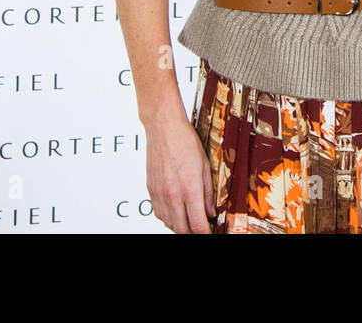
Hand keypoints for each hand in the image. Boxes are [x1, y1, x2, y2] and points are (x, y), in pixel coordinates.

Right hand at [144, 110, 215, 232]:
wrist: (163, 128)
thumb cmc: (185, 142)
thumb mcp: (205, 166)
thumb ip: (208, 192)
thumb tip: (210, 211)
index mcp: (189, 188)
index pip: (197, 224)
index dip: (205, 233)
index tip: (210, 232)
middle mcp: (172, 194)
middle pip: (182, 229)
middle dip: (192, 232)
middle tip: (202, 227)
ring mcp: (159, 194)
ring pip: (168, 223)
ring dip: (180, 226)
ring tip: (190, 220)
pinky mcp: (151, 190)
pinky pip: (158, 213)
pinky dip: (168, 218)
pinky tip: (176, 212)